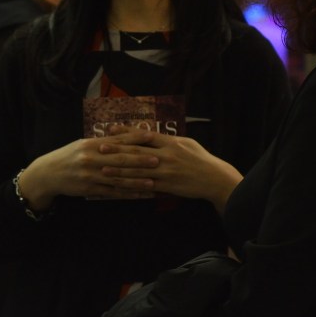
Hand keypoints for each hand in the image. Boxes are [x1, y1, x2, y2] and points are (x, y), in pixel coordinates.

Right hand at [17, 131, 160, 210]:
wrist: (48, 173)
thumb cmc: (69, 156)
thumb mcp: (83, 144)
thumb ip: (104, 141)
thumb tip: (125, 134)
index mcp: (91, 144)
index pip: (117, 140)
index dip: (135, 138)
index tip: (152, 136)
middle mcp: (91, 159)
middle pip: (120, 159)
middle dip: (140, 160)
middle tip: (158, 160)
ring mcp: (90, 175)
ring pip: (118, 178)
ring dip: (137, 181)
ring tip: (154, 181)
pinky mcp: (90, 189)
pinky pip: (112, 192)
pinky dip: (128, 193)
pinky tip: (140, 195)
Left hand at [97, 129, 242, 213]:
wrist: (215, 179)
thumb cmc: (200, 159)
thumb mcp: (186, 143)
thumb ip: (167, 140)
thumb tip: (150, 134)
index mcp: (171, 142)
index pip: (145, 135)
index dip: (126, 132)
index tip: (111, 130)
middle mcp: (167, 155)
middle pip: (137, 152)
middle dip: (117, 150)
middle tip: (100, 148)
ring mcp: (166, 172)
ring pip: (138, 171)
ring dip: (119, 170)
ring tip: (103, 168)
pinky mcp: (167, 186)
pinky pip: (145, 186)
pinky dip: (131, 186)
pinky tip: (120, 186)